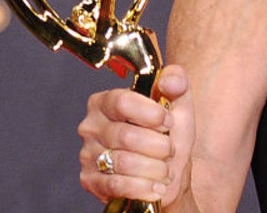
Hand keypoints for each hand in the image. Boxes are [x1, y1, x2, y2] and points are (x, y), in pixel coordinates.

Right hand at [77, 65, 195, 205]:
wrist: (166, 174)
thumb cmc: (168, 136)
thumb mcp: (179, 105)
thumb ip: (177, 83)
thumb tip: (169, 80)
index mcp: (106, 101)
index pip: (123, 102)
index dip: (152, 114)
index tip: (168, 122)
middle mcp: (91, 126)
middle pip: (126, 136)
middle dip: (159, 146)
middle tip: (169, 150)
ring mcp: (88, 155)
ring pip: (124, 163)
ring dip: (155, 168)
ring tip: (164, 169)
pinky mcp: (90, 181)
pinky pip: (117, 186)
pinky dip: (144, 187)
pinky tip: (156, 186)